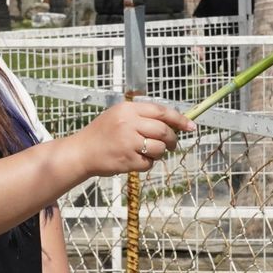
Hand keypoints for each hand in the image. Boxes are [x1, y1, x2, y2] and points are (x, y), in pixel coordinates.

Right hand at [70, 99, 194, 176]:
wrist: (82, 152)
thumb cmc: (103, 134)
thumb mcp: (119, 116)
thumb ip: (143, 116)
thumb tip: (174, 122)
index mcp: (128, 109)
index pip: (162, 111)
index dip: (180, 120)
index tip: (191, 127)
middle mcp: (128, 123)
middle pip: (164, 131)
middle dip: (172, 140)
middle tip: (171, 145)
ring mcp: (128, 142)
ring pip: (159, 148)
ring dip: (159, 153)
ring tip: (146, 152)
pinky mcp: (127, 160)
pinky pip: (149, 163)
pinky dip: (146, 164)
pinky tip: (134, 160)